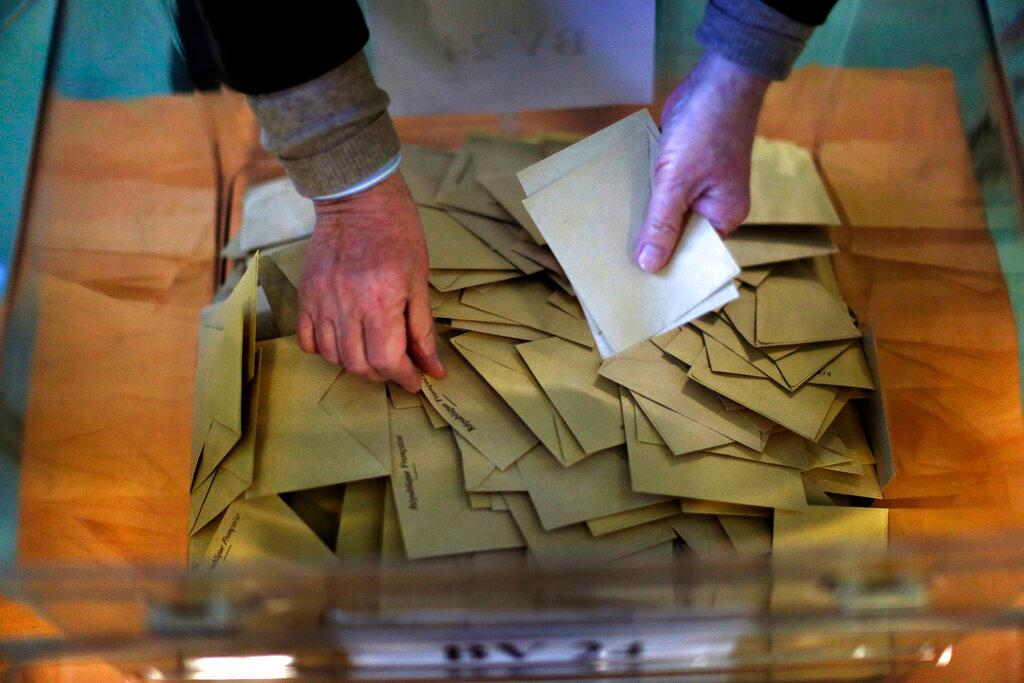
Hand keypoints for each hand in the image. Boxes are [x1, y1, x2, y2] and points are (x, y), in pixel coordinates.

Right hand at [296, 171, 445, 391]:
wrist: (358, 198)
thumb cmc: (398, 234)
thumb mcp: (420, 281)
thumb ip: (423, 329)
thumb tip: (434, 368)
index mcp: (381, 301)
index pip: (387, 359)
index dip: (404, 377)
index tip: (415, 380)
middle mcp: (347, 305)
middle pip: (359, 364)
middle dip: (382, 374)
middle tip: (397, 367)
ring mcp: (321, 300)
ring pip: (333, 356)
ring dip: (356, 364)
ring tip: (372, 353)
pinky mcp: (305, 294)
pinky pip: (307, 340)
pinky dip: (324, 350)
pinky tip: (342, 341)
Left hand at [635, 52, 769, 271]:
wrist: (718, 79)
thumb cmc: (707, 128)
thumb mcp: (678, 181)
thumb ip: (663, 224)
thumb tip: (650, 265)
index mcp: (724, 216)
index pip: (693, 255)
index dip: (668, 267)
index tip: (638, 284)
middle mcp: (715, 206)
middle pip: (679, 236)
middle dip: (653, 244)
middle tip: (616, 265)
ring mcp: (700, 188)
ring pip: (668, 213)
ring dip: (645, 220)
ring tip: (612, 242)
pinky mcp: (684, 170)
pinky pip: (663, 192)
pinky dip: (646, 197)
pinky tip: (620, 207)